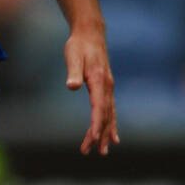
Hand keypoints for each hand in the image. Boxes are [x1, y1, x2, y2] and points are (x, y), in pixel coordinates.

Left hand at [64, 28, 118, 155]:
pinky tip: (112, 137)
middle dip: (98, 135)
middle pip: (105, 116)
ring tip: (102, 151)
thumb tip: (72, 86)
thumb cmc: (79, 45)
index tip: (93, 138)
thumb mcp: (73, 55)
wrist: (90, 33)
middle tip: (89, 151)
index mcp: (99, 81)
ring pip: (109, 115)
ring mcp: (108, 88)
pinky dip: (110, 124)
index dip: (96, 124)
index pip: (99, 107)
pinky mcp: (105, 88)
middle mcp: (107, 87)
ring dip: (105, 133)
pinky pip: (110, 110)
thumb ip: (73, 72)